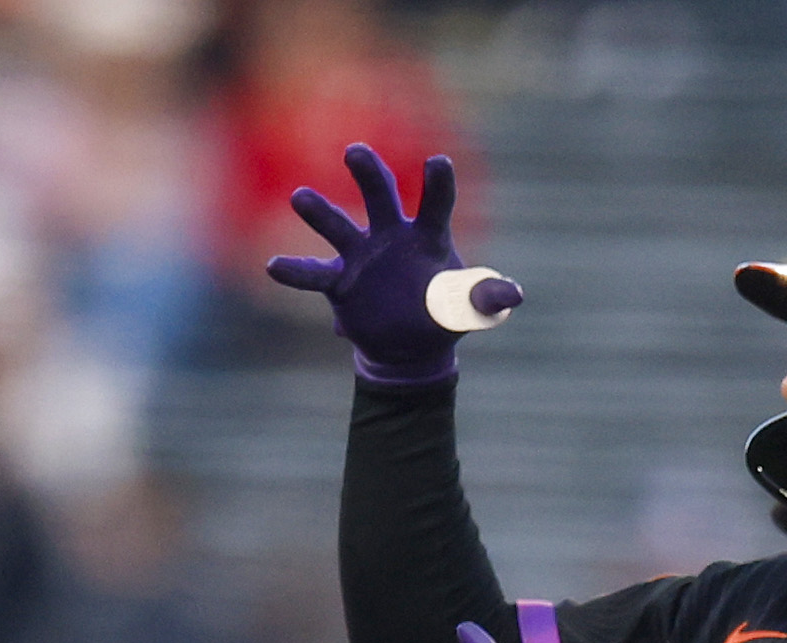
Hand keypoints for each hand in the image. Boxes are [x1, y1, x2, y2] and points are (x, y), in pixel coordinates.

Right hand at [265, 146, 521, 385]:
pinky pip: (313, 275)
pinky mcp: (339, 283)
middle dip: (368, 174)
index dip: (437, 184)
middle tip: (355, 152)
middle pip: (379, 197)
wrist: (410, 347)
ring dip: (320, 213)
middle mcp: (390, 235)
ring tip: (301, 198)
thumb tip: (513, 295)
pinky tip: (273, 267)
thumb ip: (484, 298)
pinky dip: (295, 272)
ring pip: (338, 227)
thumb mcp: (468, 309)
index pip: (435, 204)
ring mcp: (360, 256)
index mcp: (427, 235)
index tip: (437, 163)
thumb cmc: (442, 314)